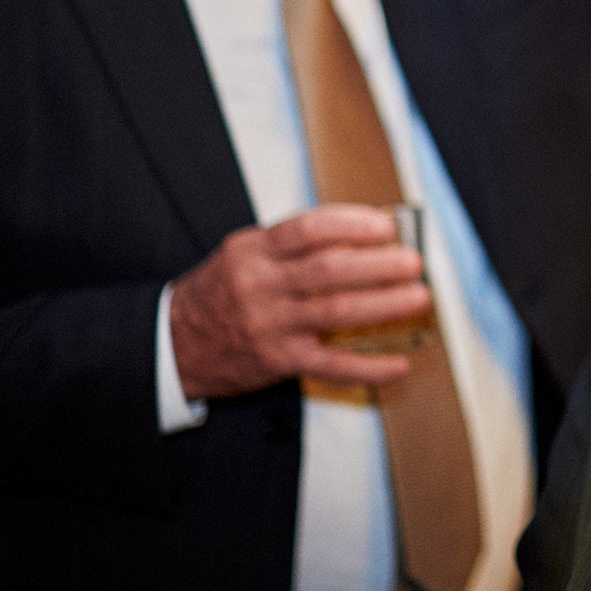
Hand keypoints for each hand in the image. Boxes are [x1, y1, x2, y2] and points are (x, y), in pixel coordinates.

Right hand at [168, 206, 430, 398]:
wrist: (172, 343)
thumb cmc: (221, 291)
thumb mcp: (246, 254)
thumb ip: (293, 244)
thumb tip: (362, 234)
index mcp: (253, 250)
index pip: (309, 229)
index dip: (352, 224)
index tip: (385, 226)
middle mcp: (260, 286)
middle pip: (328, 270)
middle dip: (378, 265)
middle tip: (413, 262)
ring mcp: (269, 325)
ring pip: (335, 312)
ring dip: (384, 305)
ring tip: (418, 298)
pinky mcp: (277, 361)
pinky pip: (331, 364)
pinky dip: (369, 366)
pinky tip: (399, 363)